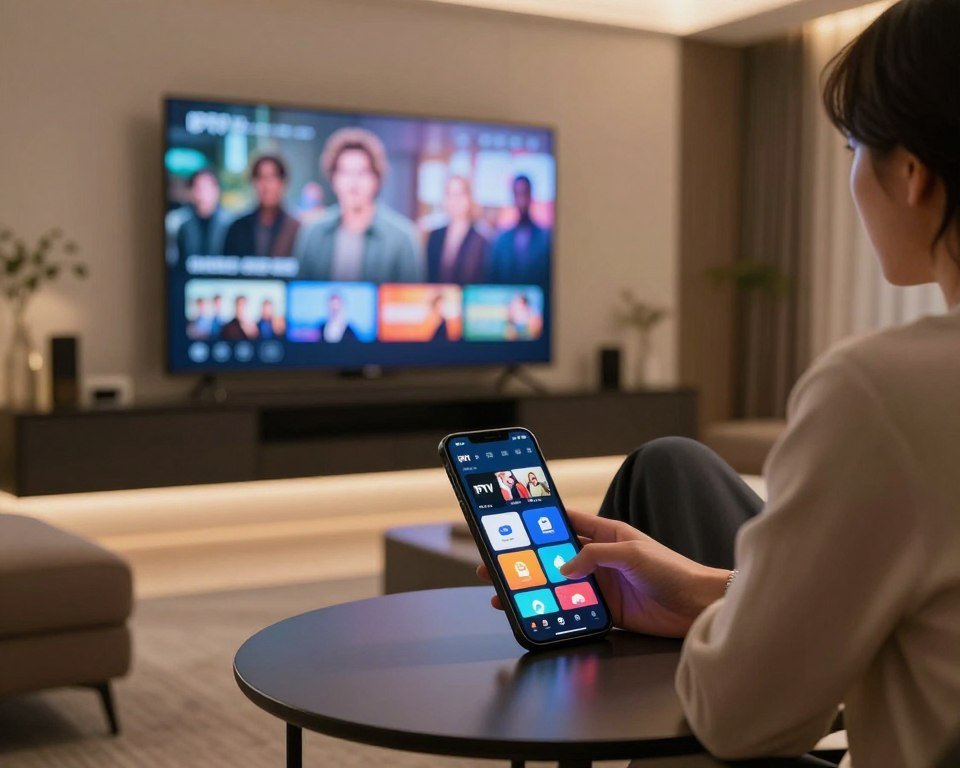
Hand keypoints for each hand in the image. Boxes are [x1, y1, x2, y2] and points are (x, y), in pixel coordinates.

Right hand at [476, 510, 728, 637]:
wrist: (697, 605)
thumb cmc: (672, 569)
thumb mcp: (632, 553)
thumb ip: (597, 555)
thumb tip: (564, 566)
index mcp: (607, 533)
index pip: (567, 523)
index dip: (541, 522)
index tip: (513, 522)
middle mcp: (601, 557)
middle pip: (555, 556)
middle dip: (526, 560)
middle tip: (496, 565)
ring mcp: (602, 584)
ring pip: (559, 584)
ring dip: (535, 588)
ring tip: (504, 594)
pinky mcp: (607, 609)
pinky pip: (575, 608)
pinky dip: (555, 611)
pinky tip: (536, 613)